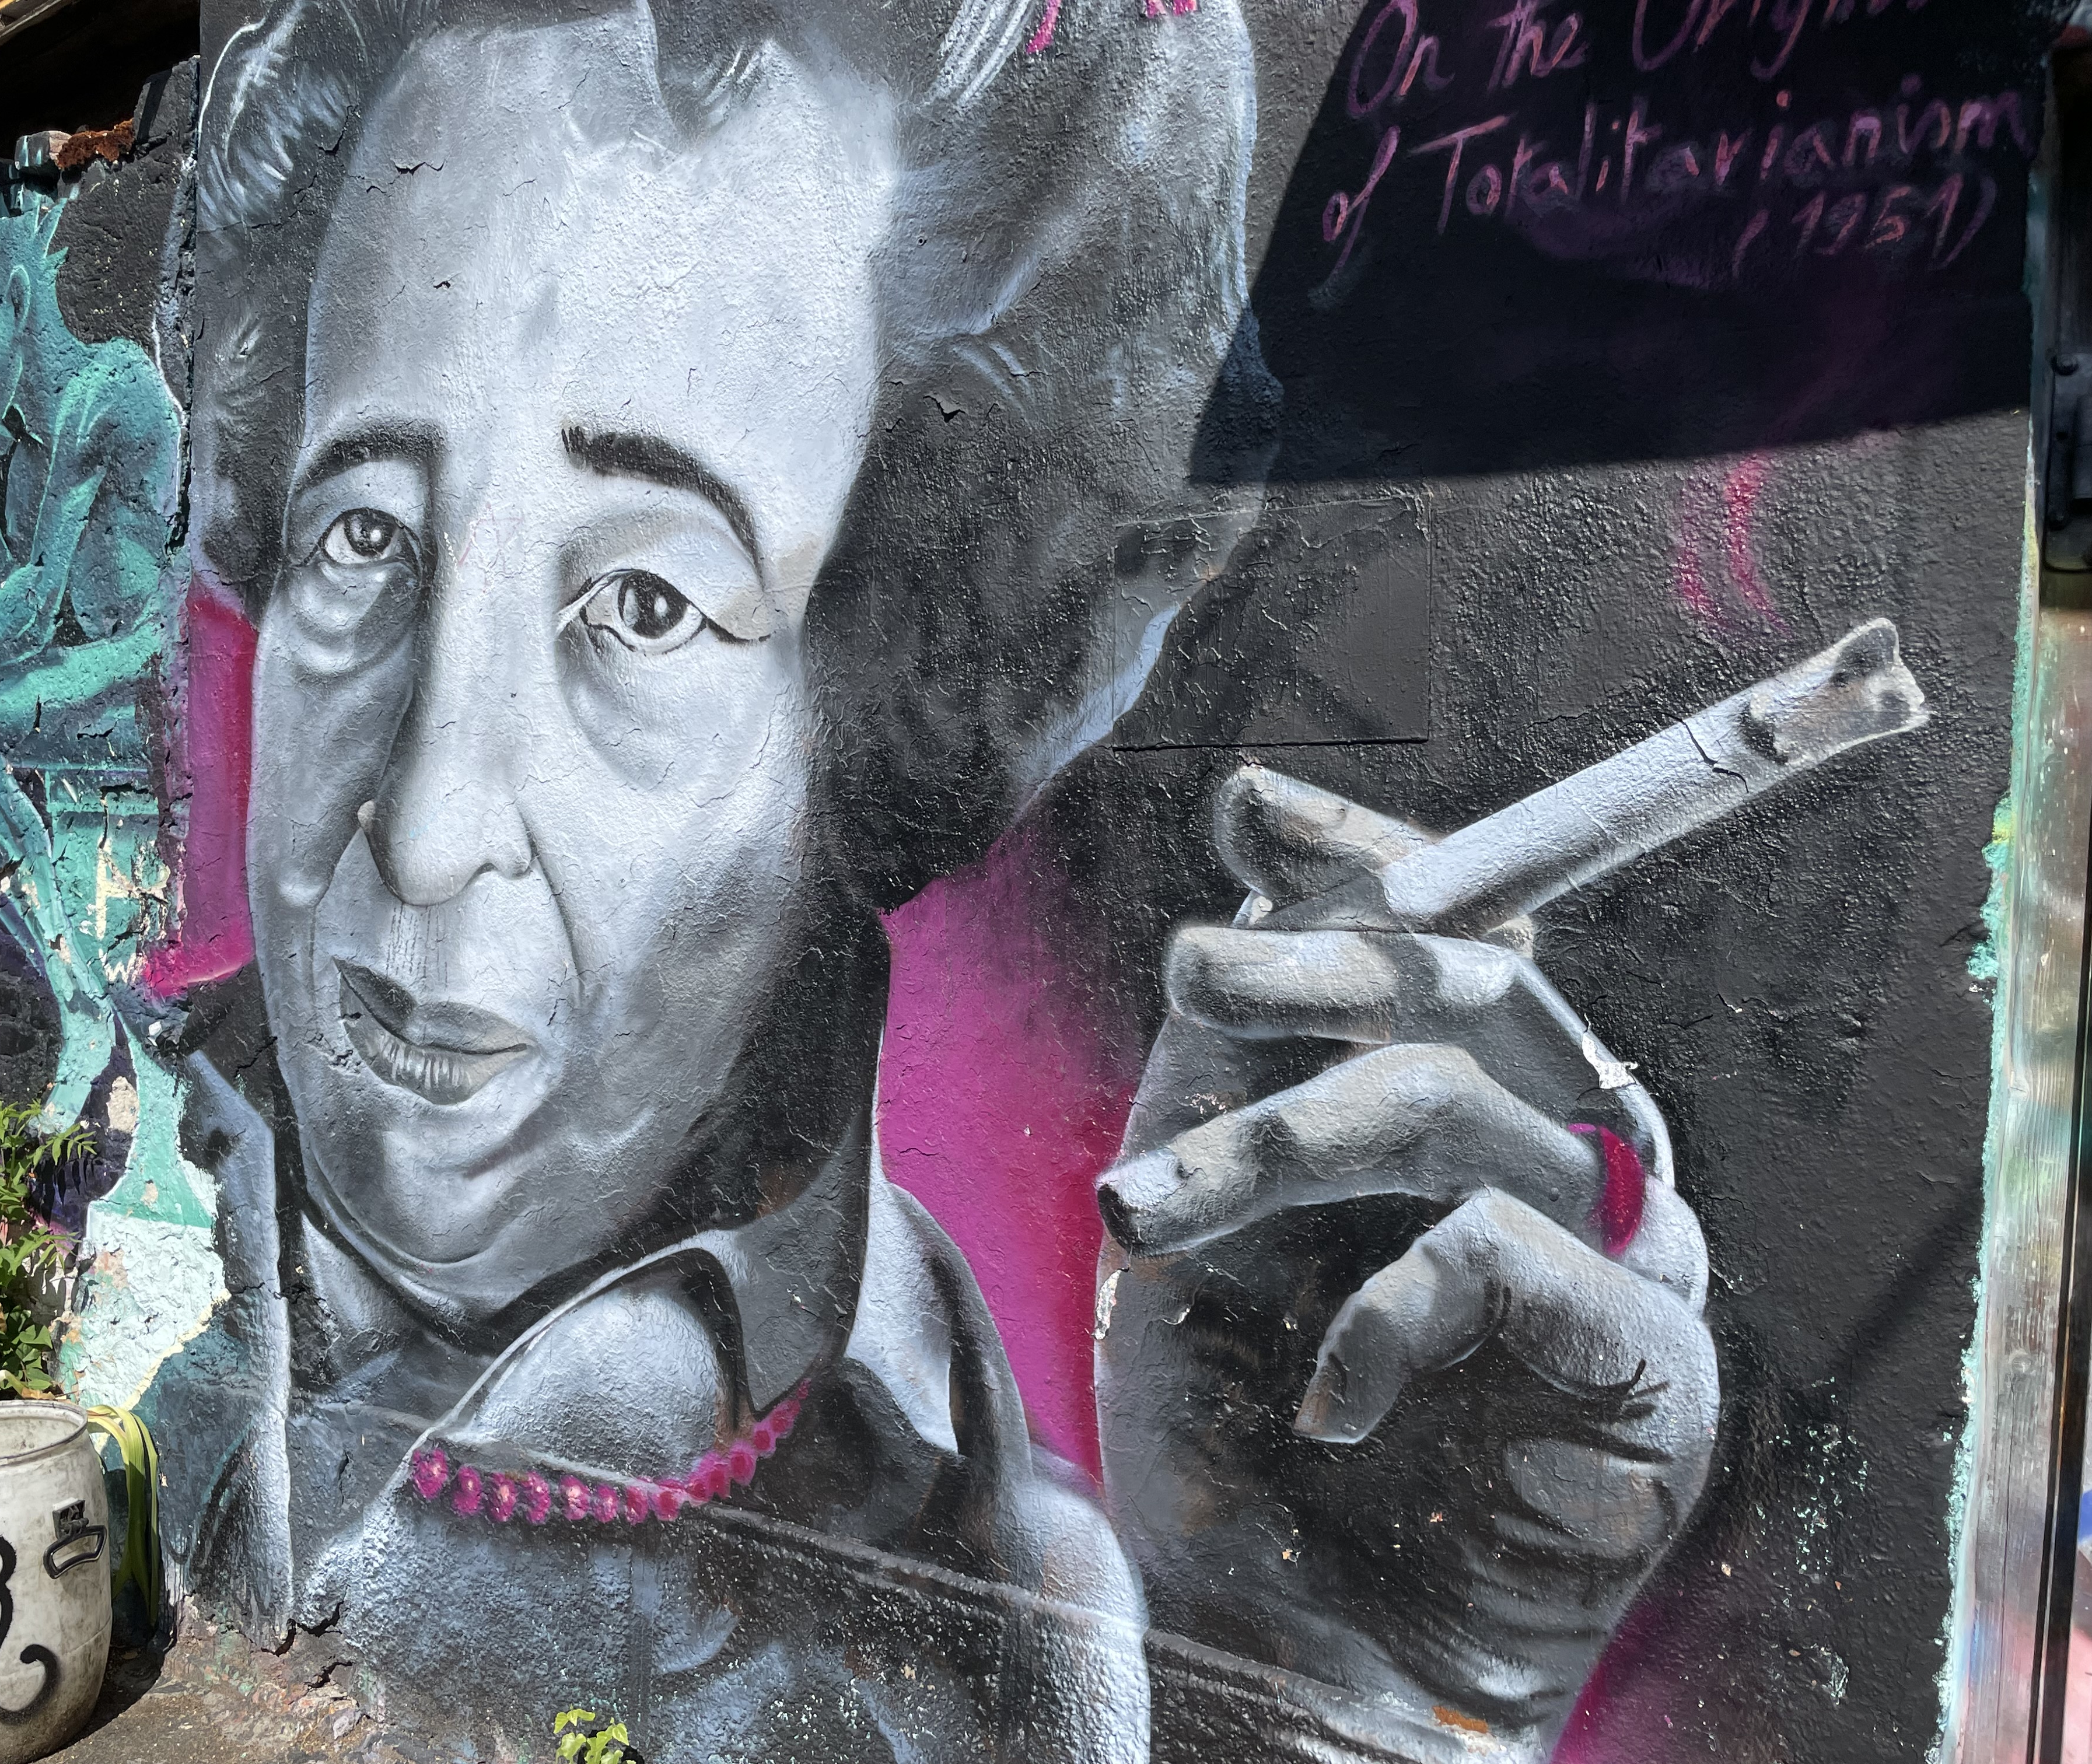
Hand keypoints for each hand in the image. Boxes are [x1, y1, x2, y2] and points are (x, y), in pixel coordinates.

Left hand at [1095, 766, 1716, 1755]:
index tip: (1250, 812)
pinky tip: (1323, 1400)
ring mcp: (1630, 1258)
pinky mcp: (1656, 1371)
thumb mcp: (1205, 1186)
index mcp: (1472, 1099)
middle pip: (1471, 982)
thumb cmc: (1233, 1415)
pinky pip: (1510, 1254)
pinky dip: (1383, 1312)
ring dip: (1279, 1141)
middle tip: (1191, 973)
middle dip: (1311, 962)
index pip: (1460, 922)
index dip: (1365, 850)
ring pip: (1465, 1102)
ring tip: (1147, 1221)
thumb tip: (1256, 808)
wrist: (1283, 1644)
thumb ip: (1236, 1028)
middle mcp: (1568, 1153)